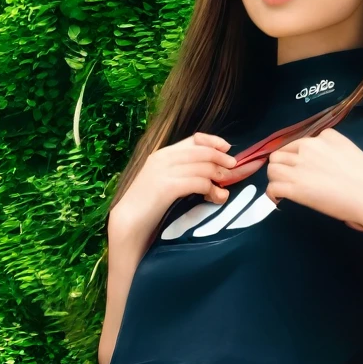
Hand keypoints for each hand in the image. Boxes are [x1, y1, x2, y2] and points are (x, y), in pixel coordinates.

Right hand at [108, 133, 257, 248]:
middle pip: (202, 151)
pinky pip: (198, 182)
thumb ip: (183, 174)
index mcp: (162, 154)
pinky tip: (215, 198)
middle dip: (222, 160)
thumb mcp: (165, 184)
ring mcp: (164, 171)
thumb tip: (211, 173)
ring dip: (219, 179)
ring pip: (203, 167)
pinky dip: (211, 190)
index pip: (194, 140)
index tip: (228, 149)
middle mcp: (163, 158)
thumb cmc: (148, 207)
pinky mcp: (167, 187)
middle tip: (235, 171)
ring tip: (224, 193)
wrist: (128, 223)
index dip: (214, 142)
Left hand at [265, 126, 362, 235]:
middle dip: (283, 167)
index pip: (299, 143)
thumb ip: (334, 155)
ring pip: (272, 168)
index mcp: (326, 137)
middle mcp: (310, 146)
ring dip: (276, 178)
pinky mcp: (295, 187)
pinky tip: (280, 200)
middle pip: (280, 153)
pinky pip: (272, 187)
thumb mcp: (351, 154)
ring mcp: (301, 167)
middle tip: (291, 181)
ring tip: (285, 190)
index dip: (297, 158)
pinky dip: (272, 194)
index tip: (303, 170)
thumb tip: (324, 169)